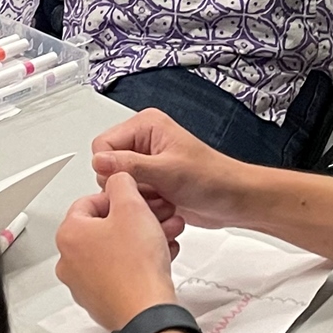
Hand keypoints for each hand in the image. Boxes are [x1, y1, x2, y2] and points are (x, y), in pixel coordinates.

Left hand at [54, 172, 179, 332]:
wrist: (147, 313)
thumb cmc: (136, 268)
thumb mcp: (132, 207)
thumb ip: (122, 183)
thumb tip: (118, 180)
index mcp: (69, 235)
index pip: (89, 202)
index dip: (118, 197)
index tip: (135, 201)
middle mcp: (70, 261)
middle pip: (104, 228)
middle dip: (136, 220)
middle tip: (156, 218)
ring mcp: (84, 284)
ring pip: (115, 251)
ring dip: (142, 240)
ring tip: (166, 237)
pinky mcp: (101, 301)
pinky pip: (119, 273)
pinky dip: (139, 264)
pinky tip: (162, 259)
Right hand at [91, 109, 252, 234]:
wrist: (233, 200)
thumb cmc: (212, 178)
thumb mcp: (167, 171)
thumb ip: (130, 165)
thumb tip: (98, 161)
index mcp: (145, 125)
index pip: (102, 146)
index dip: (112, 168)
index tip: (134, 181)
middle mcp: (143, 141)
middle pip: (107, 167)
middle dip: (128, 186)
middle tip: (154, 190)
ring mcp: (145, 163)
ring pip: (118, 186)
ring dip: (138, 199)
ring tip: (162, 199)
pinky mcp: (150, 183)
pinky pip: (130, 198)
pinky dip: (143, 207)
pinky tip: (164, 206)